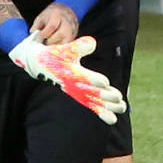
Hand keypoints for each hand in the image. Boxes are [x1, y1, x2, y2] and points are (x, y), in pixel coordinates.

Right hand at [8, 33, 126, 124]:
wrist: (40, 66)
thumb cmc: (54, 55)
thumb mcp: (64, 49)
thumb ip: (78, 46)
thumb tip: (92, 43)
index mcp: (69, 74)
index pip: (82, 77)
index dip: (93, 79)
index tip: (105, 83)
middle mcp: (73, 86)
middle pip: (90, 92)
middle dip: (104, 95)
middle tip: (118, 98)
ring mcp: (76, 92)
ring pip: (93, 101)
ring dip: (107, 105)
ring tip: (123, 107)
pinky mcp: (78, 95)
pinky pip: (90, 106)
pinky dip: (101, 112)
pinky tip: (113, 119)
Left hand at [31, 3, 77, 45]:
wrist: (65, 12)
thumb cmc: (51, 16)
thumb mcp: (41, 17)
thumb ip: (36, 26)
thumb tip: (33, 35)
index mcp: (58, 15)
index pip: (52, 26)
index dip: (44, 34)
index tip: (38, 39)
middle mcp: (68, 22)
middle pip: (60, 34)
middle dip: (50, 41)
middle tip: (43, 44)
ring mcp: (73, 30)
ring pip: (65, 42)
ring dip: (55, 46)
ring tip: (48, 47)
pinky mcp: (74, 37)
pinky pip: (67, 45)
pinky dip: (60, 48)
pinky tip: (53, 48)